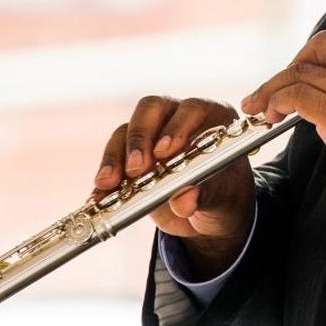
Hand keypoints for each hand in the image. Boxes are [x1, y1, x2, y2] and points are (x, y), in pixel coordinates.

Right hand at [92, 96, 254, 278]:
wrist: (209, 216)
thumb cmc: (225, 195)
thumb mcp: (223, 197)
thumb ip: (206, 195)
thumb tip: (185, 200)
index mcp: (212, 117)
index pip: (192, 109)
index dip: (177, 126)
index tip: (165, 151)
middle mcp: (179, 118)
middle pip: (152, 110)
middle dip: (140, 138)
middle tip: (137, 168)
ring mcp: (152, 134)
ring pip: (126, 131)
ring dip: (114, 158)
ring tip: (109, 184)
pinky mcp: (131, 155)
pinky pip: (112, 159)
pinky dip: (105, 177)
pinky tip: (100, 196)